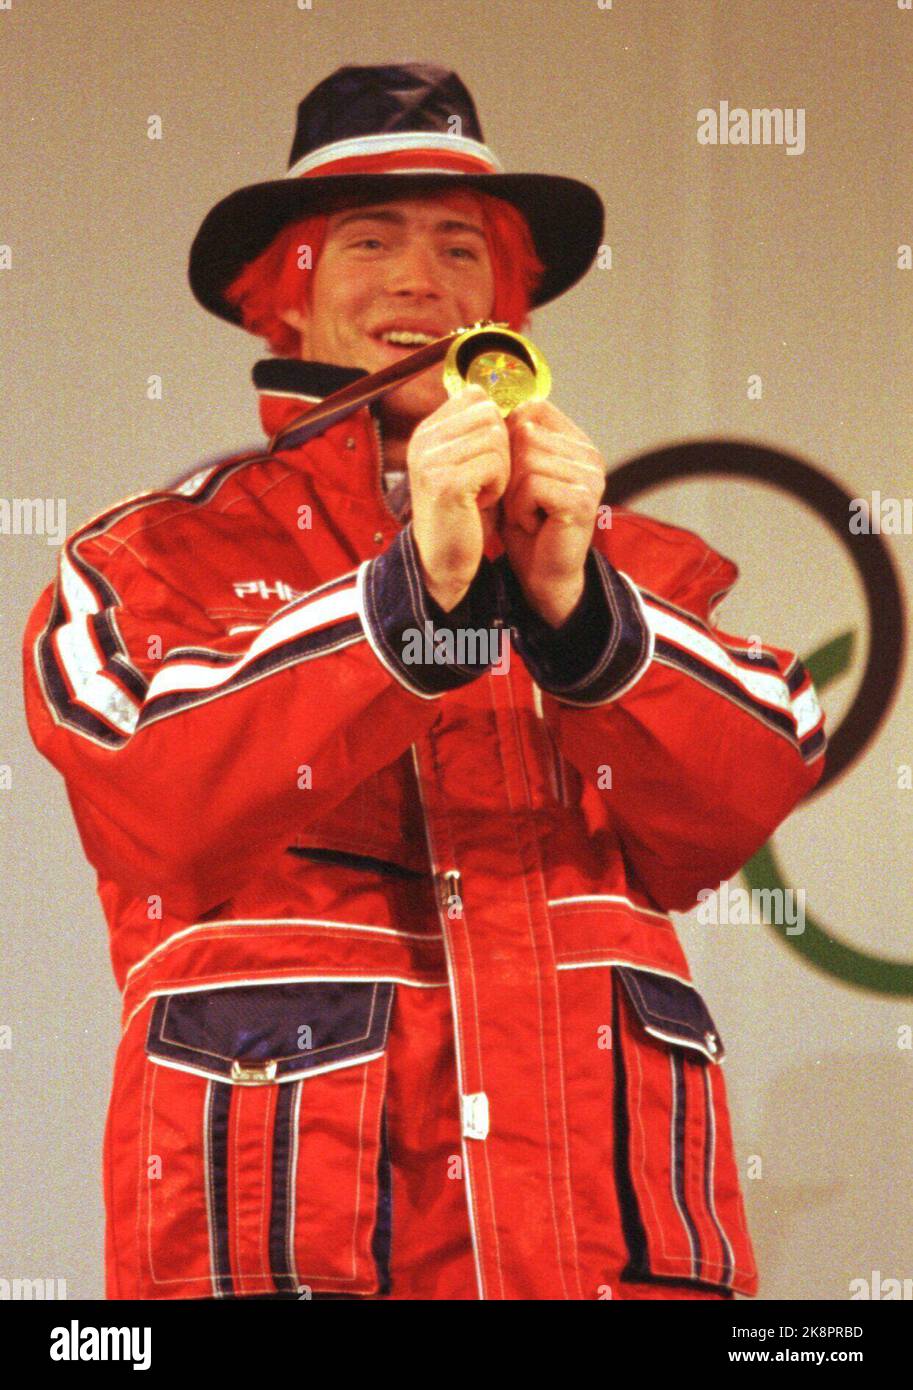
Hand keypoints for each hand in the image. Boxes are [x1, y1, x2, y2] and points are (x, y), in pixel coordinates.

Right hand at [408, 384, 509, 611]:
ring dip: (502, 469)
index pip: (477, 396)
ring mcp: (430, 459)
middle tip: (487, 480)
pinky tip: (482, 503)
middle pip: (489, 413)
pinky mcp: (445, 481)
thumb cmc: (466, 513)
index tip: (485, 460)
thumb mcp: (470, 463)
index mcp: (428, 430)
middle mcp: (423, 438)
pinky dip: (499, 486)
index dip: (495, 426)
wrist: (444, 561)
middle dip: (502, 448)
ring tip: (483, 492)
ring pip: (496, 437)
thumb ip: (482, 430)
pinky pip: (495, 463)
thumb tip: (513, 397)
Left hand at [501, 401, 605, 625]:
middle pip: (524, 434)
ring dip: (512, 494)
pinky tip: (532, 524)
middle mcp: (589, 454)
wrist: (542, 573)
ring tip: (527, 513)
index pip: (532, 408)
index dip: (509, 437)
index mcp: (576, 441)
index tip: (512, 472)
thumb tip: (482, 396)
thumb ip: (510, 437)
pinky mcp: (581, 499)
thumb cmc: (526, 523)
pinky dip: (520, 509)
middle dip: (509, 472)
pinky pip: (531, 486)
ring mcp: (589, 476)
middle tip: (521, 501)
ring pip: (524, 460)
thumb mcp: (514, 472)